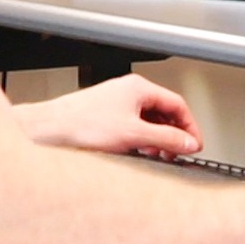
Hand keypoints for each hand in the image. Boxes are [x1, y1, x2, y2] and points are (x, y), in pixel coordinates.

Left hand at [16, 75, 203, 156]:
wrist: (51, 129)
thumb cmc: (82, 124)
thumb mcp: (135, 134)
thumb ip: (167, 138)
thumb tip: (188, 143)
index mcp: (139, 88)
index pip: (178, 104)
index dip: (190, 126)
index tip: (194, 144)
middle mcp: (129, 92)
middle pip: (164, 113)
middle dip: (173, 135)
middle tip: (178, 153)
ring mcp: (117, 104)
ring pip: (149, 121)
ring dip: (157, 140)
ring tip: (157, 155)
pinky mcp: (107, 117)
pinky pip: (134, 127)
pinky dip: (142, 141)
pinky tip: (138, 153)